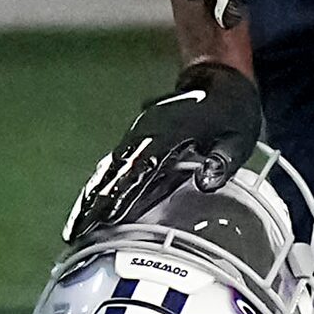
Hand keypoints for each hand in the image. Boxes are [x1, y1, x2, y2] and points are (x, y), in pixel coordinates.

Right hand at [61, 60, 262, 242]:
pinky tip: (86, 209)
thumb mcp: (240, 136)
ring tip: (73, 230)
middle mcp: (148, 132)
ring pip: (108, 169)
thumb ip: (225, 158)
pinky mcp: (137, 141)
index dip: (125, 192)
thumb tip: (206, 180)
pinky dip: (98, 188)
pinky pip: (113, 166)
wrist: (217, 79)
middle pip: (117, 170)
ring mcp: (139, 135)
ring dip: (90, 198)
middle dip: (96, 202)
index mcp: (172, 131)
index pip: (144, 166)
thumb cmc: (232, 112)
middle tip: (77, 234)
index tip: (107, 217)